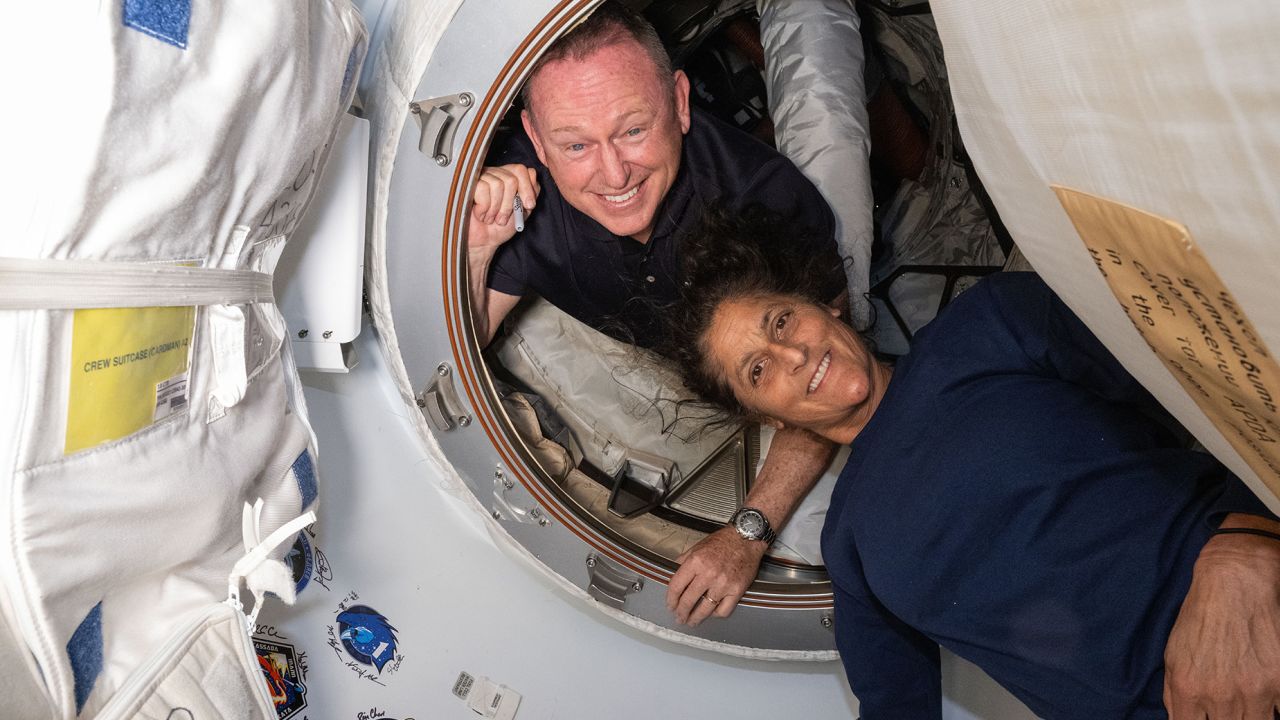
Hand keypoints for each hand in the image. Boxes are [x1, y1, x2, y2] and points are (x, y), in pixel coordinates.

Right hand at [468, 164, 538, 251]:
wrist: (484, 241)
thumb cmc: (501, 226)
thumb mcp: (523, 210)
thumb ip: (531, 192)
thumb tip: (533, 174)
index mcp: (508, 177)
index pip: (521, 170)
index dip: (527, 188)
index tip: (528, 205)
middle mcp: (494, 174)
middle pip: (511, 180)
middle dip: (510, 204)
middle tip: (502, 217)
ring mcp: (480, 178)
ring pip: (497, 184)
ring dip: (496, 208)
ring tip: (491, 218)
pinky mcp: (468, 185)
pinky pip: (483, 189)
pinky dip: (484, 208)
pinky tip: (480, 214)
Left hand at [666, 527, 766, 625]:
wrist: (746, 538)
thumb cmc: (722, 542)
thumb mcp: (697, 547)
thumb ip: (684, 561)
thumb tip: (673, 574)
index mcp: (695, 562)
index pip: (676, 586)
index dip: (671, 599)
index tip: (670, 605)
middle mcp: (708, 574)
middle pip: (688, 600)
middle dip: (681, 612)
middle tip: (679, 618)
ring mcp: (723, 584)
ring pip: (705, 609)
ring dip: (696, 618)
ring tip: (692, 621)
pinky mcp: (737, 590)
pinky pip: (724, 610)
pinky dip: (716, 615)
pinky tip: (711, 614)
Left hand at [1163, 531, 1279, 718]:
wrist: (1235, 584)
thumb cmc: (1201, 617)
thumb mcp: (1173, 653)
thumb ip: (1174, 693)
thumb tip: (1179, 718)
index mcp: (1189, 688)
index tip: (1202, 718)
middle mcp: (1221, 694)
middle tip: (1223, 709)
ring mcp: (1255, 691)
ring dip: (1247, 716)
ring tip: (1242, 700)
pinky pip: (1278, 711)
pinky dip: (1271, 707)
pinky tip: (1263, 696)